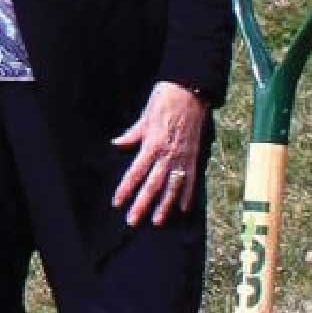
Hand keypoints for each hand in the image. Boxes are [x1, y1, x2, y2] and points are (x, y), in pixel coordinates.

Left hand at [108, 82, 211, 226]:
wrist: (191, 91)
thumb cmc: (164, 100)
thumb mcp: (144, 117)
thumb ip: (132, 135)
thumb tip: (117, 144)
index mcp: (152, 145)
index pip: (135, 172)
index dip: (126, 189)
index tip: (117, 202)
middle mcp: (168, 155)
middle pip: (153, 185)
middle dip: (142, 204)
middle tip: (133, 220)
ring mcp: (183, 158)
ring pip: (173, 187)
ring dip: (165, 205)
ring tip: (158, 221)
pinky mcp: (195, 157)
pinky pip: (192, 180)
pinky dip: (188, 195)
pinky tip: (184, 209)